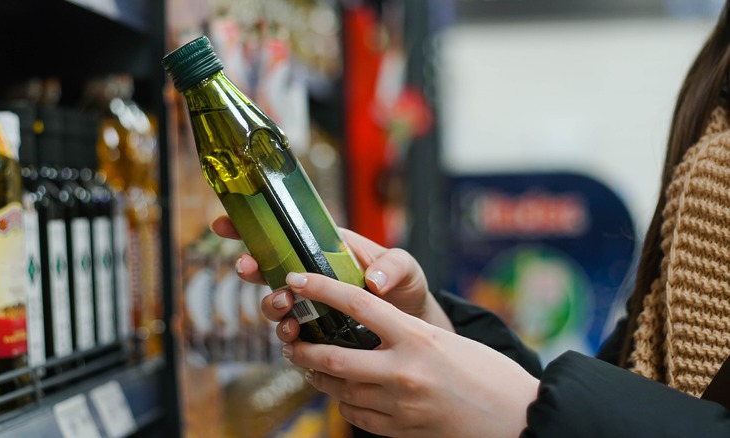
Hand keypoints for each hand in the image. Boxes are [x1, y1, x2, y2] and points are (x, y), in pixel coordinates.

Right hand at [210, 215, 453, 339]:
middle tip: (248, 269)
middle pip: (267, 268)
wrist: (412, 327)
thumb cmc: (406, 287)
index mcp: (326, 248)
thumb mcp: (406, 268)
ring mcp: (310, 306)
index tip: (224, 224)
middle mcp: (311, 275)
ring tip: (285, 307)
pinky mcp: (314, 335)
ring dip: (271, 305)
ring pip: (274, 303)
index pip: (283, 232)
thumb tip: (373, 280)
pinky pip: (291, 337)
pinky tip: (295, 340)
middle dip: (250, 267)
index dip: (251, 227)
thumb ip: (393, 267)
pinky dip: (287, 338)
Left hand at [281, 271, 538, 437]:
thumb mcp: (448, 340)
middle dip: (303, 350)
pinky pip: (356, 416)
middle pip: (332, 358)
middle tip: (292, 340)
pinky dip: (344, 402)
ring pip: (339, 391)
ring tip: (310, 366)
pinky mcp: (400, 430)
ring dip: (318, 378)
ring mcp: (400, 406)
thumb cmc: (489, 374)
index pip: (356, 304)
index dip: (320, 288)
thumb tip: (368, 326)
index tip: (298, 280)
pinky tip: (344, 393)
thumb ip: (406, 334)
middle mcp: (404, 372)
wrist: (518, 419)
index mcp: (418, 337)